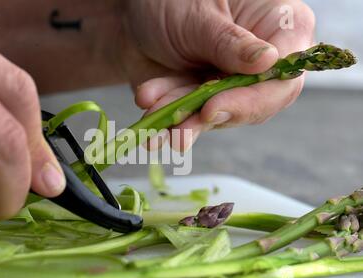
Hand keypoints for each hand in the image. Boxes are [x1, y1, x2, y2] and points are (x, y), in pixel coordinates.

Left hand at [120, 0, 314, 150]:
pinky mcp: (203, 101)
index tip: (213, 109)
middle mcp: (259, 63)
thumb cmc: (170, 1)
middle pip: (253, 105)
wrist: (132, 17)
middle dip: (210, 116)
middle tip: (180, 128)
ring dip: (182, 119)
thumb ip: (229, 43)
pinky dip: (166, 118)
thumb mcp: (199, 16)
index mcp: (278, 26)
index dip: (252, 101)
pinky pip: (190, 118)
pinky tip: (147, 103)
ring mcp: (231, 84)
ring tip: (153, 108)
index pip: (283, 77)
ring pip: (217, 117)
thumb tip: (268, 62)